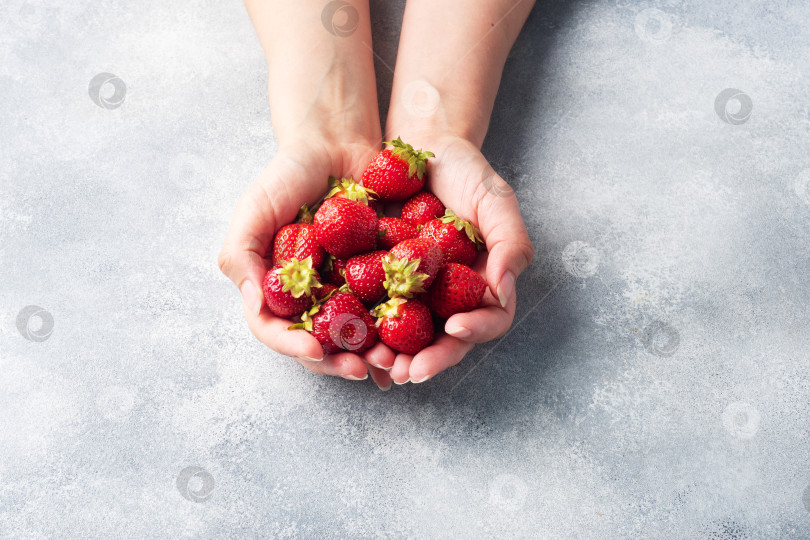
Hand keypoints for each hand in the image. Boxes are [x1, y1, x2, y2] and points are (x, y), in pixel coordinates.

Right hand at [217, 134, 393, 388]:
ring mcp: (348, 292)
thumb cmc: (288, 176)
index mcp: (278, 292)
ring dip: (374, 355)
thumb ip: (242, 256)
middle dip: (340, 362)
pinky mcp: (384, 278)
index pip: (278, 332)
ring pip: (360, 336)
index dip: (294, 347)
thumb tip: (255, 304)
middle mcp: (312, 299)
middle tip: (362, 370)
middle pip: (322, 344)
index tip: (316, 352)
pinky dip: (403, 328)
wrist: (336, 144)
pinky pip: (394, 310)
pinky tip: (417, 342)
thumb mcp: (254, 210)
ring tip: (393, 363)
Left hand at [372, 134, 533, 383]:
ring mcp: (415, 293)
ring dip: (394, 356)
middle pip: (445, 341)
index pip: (488, 320)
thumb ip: (511, 242)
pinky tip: (349, 339)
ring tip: (376, 364)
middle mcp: (451, 297)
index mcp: (484, 284)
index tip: (456, 327)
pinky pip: (372, 312)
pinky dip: (364, 330)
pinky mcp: (380, 283)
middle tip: (407, 371)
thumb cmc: (466, 172)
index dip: (475, 331)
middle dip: (428, 360)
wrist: (422, 147)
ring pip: (408, 337)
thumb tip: (502, 290)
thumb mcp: (496, 200)